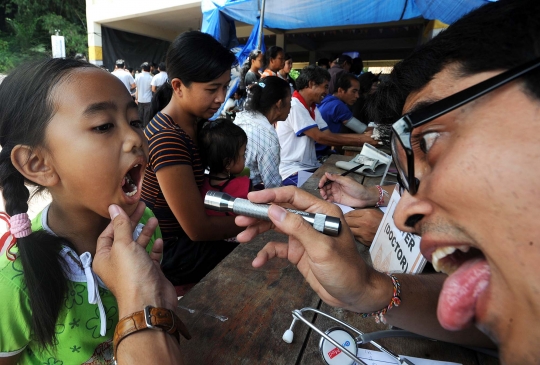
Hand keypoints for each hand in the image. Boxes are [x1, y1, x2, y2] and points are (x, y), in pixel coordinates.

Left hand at [94, 202, 177, 316]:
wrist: (149, 301)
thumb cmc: (131, 273)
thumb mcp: (123, 245)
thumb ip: (120, 225)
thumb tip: (113, 207)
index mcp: (104, 257)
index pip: (107, 234)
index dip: (116, 220)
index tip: (127, 207)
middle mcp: (117, 262)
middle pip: (124, 237)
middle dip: (133, 222)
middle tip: (143, 207)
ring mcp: (134, 267)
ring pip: (139, 245)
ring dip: (146, 232)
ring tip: (154, 219)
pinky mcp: (149, 272)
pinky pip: (150, 256)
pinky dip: (154, 247)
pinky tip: (159, 240)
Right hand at [235, 187, 388, 312]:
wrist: (354, 294)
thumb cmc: (346, 269)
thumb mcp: (321, 248)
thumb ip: (297, 228)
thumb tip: (274, 210)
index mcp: (322, 212)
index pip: (292, 197)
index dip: (271, 195)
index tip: (251, 198)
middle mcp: (311, 221)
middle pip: (280, 211)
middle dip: (259, 214)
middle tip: (240, 218)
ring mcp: (303, 236)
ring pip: (276, 227)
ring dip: (258, 231)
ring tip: (241, 236)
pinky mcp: (298, 252)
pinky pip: (278, 248)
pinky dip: (266, 253)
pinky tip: (257, 261)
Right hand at [318, 172, 377, 207]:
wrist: (364, 198)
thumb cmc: (357, 188)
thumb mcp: (346, 181)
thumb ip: (336, 178)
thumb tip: (327, 173)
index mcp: (338, 179)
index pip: (327, 178)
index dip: (322, 181)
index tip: (320, 185)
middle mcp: (336, 185)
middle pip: (325, 186)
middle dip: (322, 189)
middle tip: (322, 193)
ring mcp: (336, 192)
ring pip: (326, 192)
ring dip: (323, 194)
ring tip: (325, 197)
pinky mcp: (337, 199)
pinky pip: (329, 199)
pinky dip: (327, 199)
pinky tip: (328, 200)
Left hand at [344, 208, 383, 246]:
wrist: (393, 233)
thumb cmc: (382, 220)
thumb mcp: (373, 212)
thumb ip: (360, 212)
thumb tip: (348, 214)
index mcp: (367, 214)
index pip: (350, 214)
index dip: (345, 215)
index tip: (342, 216)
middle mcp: (364, 223)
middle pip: (347, 222)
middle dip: (343, 222)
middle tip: (341, 222)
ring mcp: (364, 234)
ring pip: (349, 230)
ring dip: (346, 229)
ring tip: (345, 228)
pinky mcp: (364, 241)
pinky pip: (354, 237)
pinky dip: (352, 235)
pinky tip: (351, 234)